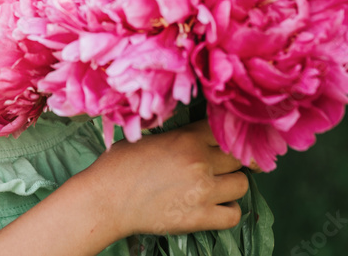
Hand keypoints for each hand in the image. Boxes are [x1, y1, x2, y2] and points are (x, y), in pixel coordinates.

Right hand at [88, 119, 249, 238]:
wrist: (106, 199)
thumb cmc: (119, 165)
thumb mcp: (148, 137)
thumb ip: (177, 136)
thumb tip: (192, 136)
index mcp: (187, 138)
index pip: (224, 130)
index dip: (223, 137)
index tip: (218, 143)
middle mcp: (200, 162)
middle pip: (237, 158)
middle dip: (229, 161)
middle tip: (218, 166)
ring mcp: (202, 191)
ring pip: (241, 184)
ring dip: (232, 185)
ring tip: (217, 186)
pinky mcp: (199, 218)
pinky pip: (233, 214)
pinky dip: (229, 211)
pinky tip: (216, 206)